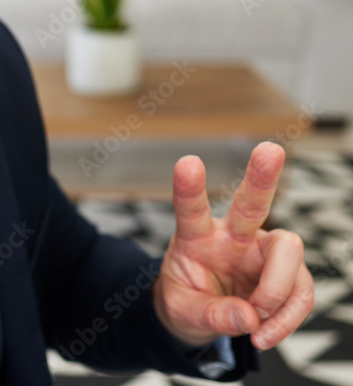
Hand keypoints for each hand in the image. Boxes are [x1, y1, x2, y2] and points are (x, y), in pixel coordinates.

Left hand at [153, 141, 313, 350]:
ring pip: (289, 252)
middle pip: (251, 203)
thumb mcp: (184, 313)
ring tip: (255, 327)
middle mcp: (233, 236)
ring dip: (277, 294)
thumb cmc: (187, 301)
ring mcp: (263, 252)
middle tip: (270, 149)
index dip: (189, 189)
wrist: (201, 317)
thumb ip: (211, 315)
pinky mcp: (287, 273)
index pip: (191, 210)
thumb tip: (249, 317)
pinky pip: (300, 292)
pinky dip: (287, 318)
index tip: (187, 163)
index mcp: (197, 238)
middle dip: (262, 177)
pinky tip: (264, 333)